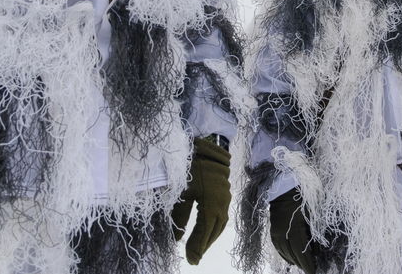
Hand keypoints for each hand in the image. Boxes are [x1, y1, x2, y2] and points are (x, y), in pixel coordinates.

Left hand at [171, 136, 230, 264]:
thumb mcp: (178, 192)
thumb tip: (177, 240)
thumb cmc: (182, 165)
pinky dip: (216, 219)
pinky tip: (209, 225)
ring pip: (222, 217)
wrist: (193, 139)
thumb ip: (179, 217)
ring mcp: (225, 189)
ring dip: (212, 232)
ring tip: (201, 245)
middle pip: (216, 226)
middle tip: (195, 257)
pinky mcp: (224, 183)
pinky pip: (223, 206)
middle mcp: (222, 196)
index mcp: (212, 200)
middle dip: (205, 243)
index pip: (205, 231)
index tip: (191, 261)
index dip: (198, 247)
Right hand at [269, 188, 316, 273]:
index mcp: (295, 230)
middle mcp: (283, 233)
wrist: (283, 186)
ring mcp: (276, 231)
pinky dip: (284, 254)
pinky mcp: (273, 229)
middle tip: (310, 269)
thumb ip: (313, 232)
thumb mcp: (312, 214)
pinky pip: (277, 246)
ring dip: (293, 260)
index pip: (302, 253)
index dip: (308, 265)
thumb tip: (317, 248)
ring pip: (284, 252)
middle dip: (302, 263)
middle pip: (292, 254)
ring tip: (301, 265)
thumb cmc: (301, 198)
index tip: (313, 272)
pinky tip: (289, 258)